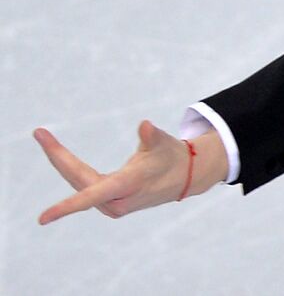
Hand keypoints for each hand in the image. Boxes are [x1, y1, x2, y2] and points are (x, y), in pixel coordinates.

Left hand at [34, 120, 224, 223]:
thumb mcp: (164, 144)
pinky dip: (70, 168)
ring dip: (61, 161)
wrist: (184, 177)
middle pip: (78, 179)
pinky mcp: (109, 202)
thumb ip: (152, 137)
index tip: (42, 218)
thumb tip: (144, 126)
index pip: (93, 196)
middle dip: (58, 157)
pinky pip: (83, 186)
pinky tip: (59, 155)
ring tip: (45, 138)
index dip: (67, 207)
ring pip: (79, 182)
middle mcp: (116, 200)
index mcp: (128, 186)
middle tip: (39, 133)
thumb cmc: (171, 157)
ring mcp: (111, 203)